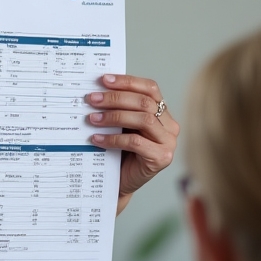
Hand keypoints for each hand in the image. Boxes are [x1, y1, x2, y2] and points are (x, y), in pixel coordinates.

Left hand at [86, 74, 178, 205]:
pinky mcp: (162, 158)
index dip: (127, 81)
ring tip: (92, 119)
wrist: (120, 181)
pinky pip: (136, 143)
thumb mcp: (120, 125)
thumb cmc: (120, 151)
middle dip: (115, 98)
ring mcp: (169, 142)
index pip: (150, 88)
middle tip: (91, 99)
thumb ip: (118, 108)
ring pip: (143, 120)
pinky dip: (113, 139)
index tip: (104, 80)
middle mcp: (170, 125)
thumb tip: (96, 89)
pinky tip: (97, 138)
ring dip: (114, 116)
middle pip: (145, 102)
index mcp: (162, 112)